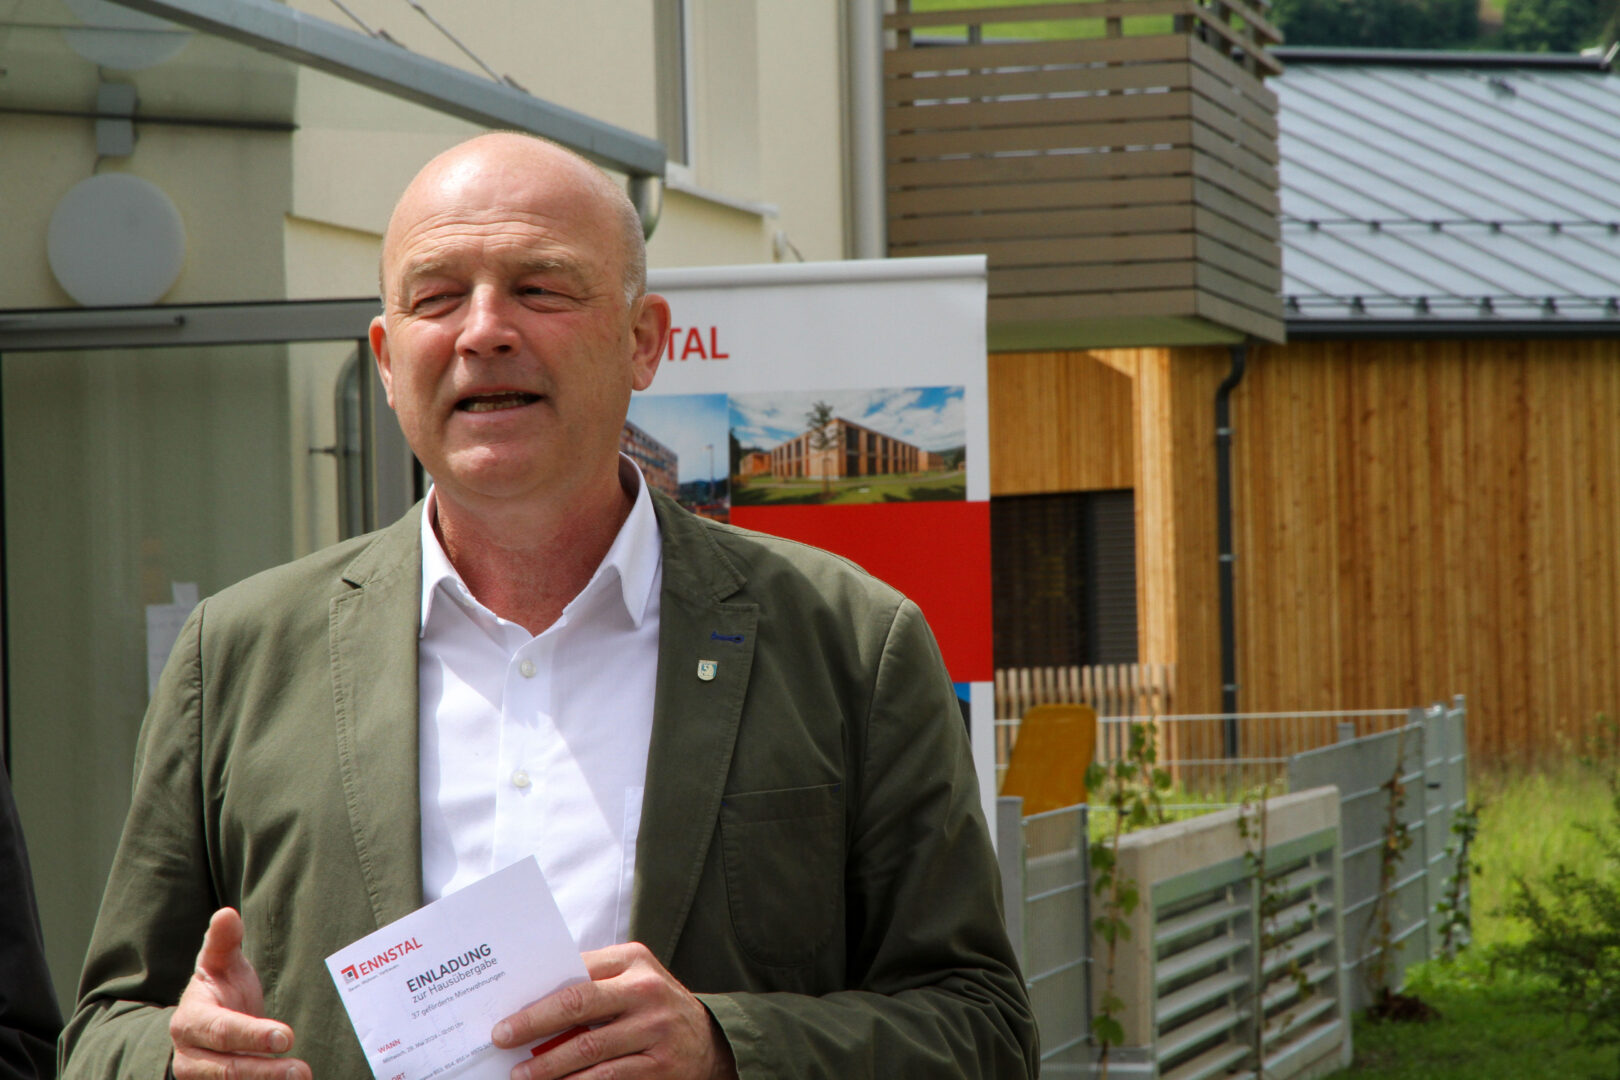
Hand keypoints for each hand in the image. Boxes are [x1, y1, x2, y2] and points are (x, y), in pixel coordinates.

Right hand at [170, 908, 310, 1079]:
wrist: (202, 1027)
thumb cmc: (219, 990)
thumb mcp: (219, 964)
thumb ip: (223, 942)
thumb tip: (227, 914)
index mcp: (191, 1021)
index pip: (223, 1031)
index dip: (253, 1035)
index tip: (286, 1037)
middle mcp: (191, 1056)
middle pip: (228, 1069)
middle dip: (265, 1071)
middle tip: (302, 1071)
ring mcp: (200, 1079)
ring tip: (302, 1078)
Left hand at [493, 942, 737, 1079]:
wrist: (709, 1040)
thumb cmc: (653, 1006)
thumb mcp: (632, 979)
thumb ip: (593, 982)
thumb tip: (532, 999)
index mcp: (633, 960)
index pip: (576, 972)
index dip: (538, 992)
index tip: (506, 1008)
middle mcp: (646, 990)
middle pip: (578, 1004)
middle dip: (533, 1023)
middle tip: (502, 1037)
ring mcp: (655, 1027)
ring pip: (589, 1047)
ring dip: (548, 1063)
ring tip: (521, 1074)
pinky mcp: (660, 1063)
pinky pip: (609, 1076)